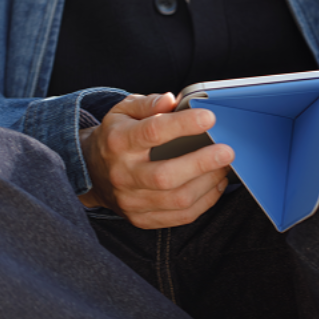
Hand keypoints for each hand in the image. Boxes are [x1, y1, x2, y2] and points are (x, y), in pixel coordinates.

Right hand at [78, 92, 233, 228]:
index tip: (208, 117)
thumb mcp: (124, 111)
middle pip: (165, 175)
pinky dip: (204, 202)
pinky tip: (215, 184)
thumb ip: (148, 103)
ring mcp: (131, 201)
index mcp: (118, 142)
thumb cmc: (115, 135)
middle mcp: (123, 174)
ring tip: (225, 166)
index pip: (152, 132)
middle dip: (201, 163)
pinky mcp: (142, 219)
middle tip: (227, 151)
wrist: (91, 171)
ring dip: (207, 183)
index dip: (182, 124)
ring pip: (176, 200)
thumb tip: (171, 100)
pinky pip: (179, 216)